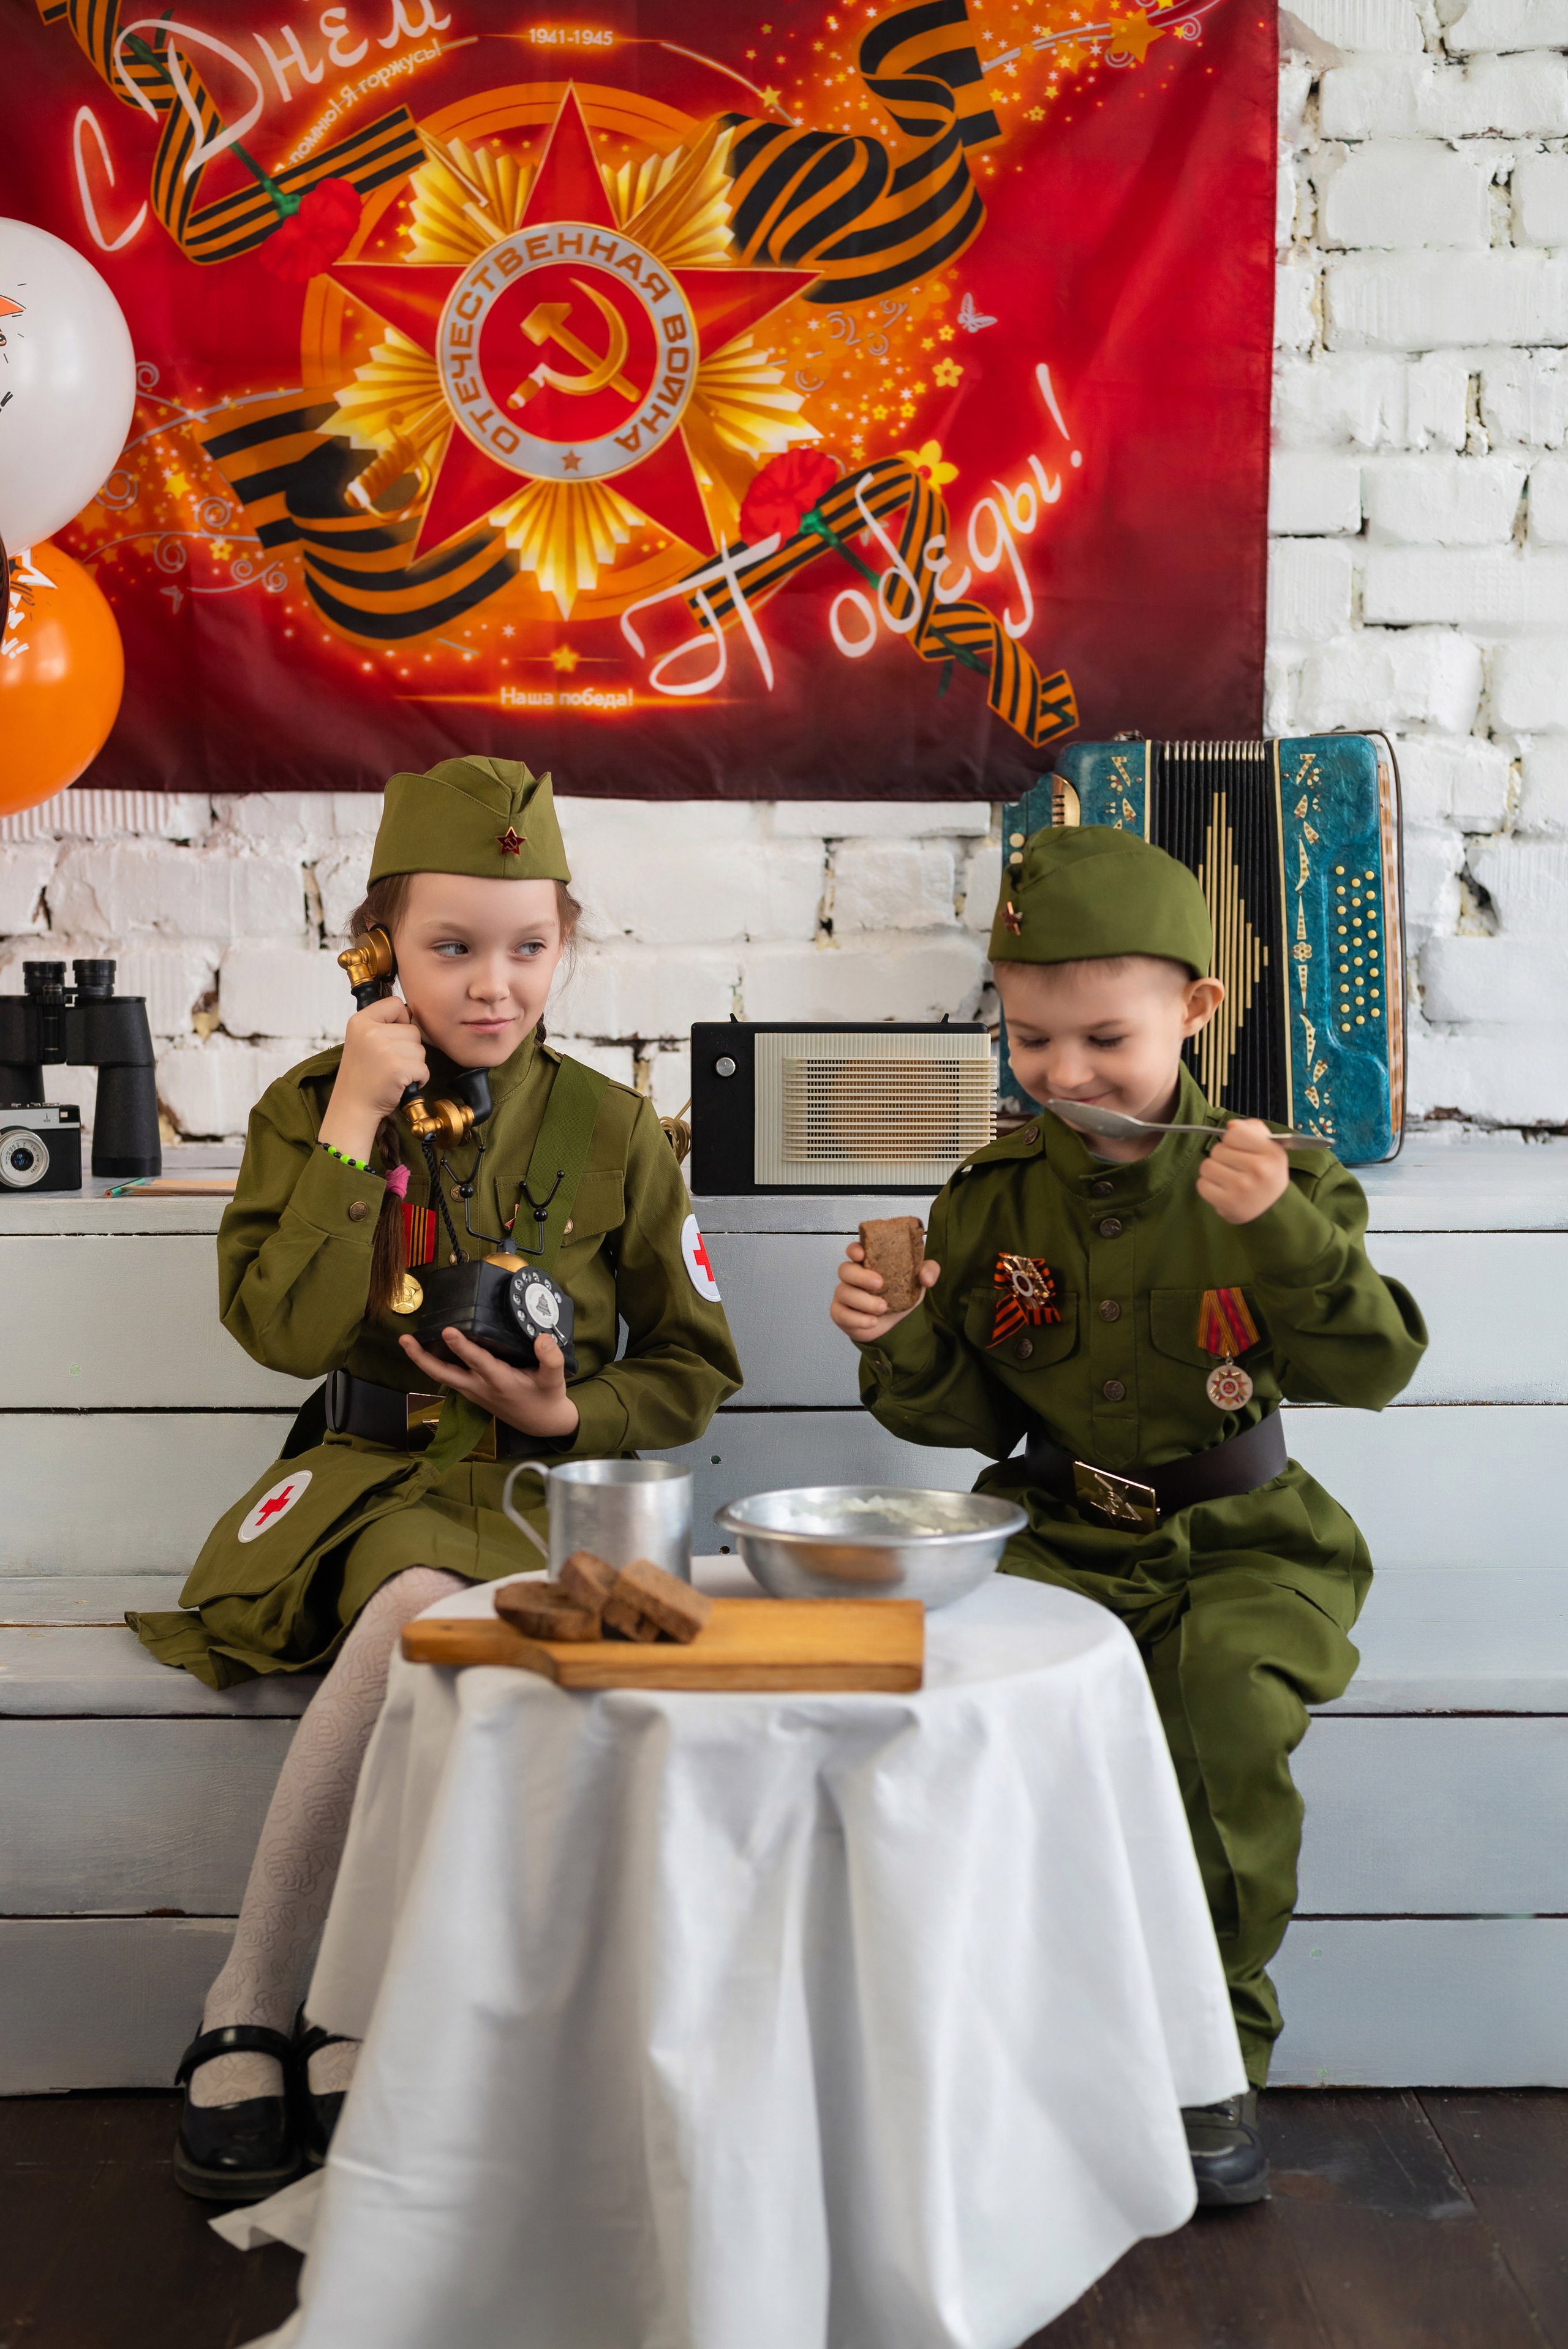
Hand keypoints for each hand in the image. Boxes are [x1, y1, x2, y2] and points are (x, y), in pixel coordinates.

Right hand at [319, 996, 428, 1162]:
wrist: (353, 1107)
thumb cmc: (362, 1076)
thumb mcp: (362, 1041)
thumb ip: (383, 1025)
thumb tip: (411, 1013)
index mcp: (360, 1021)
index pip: (396, 1004)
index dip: (401, 1020)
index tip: (391, 1038)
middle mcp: (370, 1031)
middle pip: (413, 1030)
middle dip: (409, 1049)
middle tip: (389, 1064)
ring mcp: (384, 1049)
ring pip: (421, 1050)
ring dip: (414, 1065)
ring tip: (393, 1074)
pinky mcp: (398, 1068)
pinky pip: (424, 1068)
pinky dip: (419, 1079)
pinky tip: (401, 1084)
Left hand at [398, 1327, 579, 1441]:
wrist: (542, 1423)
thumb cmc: (547, 1398)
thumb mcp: (555, 1380)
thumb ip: (551, 1359)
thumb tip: (541, 1337)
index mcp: (500, 1381)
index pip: (477, 1362)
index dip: (462, 1347)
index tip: (447, 1331)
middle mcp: (481, 1387)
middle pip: (444, 1374)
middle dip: (422, 1357)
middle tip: (404, 1339)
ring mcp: (474, 1391)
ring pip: (442, 1376)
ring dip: (423, 1360)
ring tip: (408, 1341)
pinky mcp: (473, 1392)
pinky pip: (450, 1377)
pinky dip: (436, 1364)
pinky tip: (430, 1349)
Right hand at [830, 1241, 940, 1344]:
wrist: (897, 1325)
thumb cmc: (901, 1296)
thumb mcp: (919, 1281)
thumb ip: (929, 1271)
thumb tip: (926, 1277)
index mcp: (868, 1262)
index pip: (854, 1250)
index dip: (854, 1249)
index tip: (861, 1254)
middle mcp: (853, 1276)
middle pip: (845, 1269)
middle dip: (860, 1276)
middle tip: (880, 1284)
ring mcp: (845, 1294)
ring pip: (844, 1293)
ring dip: (864, 1301)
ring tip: (883, 1308)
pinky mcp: (841, 1313)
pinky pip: (841, 1314)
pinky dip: (857, 1319)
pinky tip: (872, 1321)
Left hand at [1197, 1118, 1289, 1225]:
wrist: (1273, 1209)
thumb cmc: (1267, 1174)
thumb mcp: (1269, 1148)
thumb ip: (1251, 1129)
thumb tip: (1230, 1125)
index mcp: (1272, 1152)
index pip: (1233, 1133)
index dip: (1231, 1139)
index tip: (1238, 1148)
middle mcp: (1259, 1169)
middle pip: (1217, 1149)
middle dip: (1222, 1157)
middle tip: (1234, 1167)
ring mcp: (1243, 1187)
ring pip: (1206, 1166)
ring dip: (1213, 1171)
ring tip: (1227, 1178)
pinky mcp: (1229, 1203)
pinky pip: (1202, 1185)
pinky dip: (1209, 1187)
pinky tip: (1222, 1190)